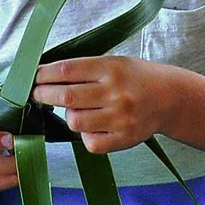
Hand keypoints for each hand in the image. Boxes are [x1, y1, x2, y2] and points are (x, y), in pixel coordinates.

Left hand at [31, 56, 183, 154]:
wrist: (170, 98)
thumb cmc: (136, 78)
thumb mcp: (114, 63)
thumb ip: (84, 69)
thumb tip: (44, 76)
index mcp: (111, 68)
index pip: (66, 71)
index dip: (43, 75)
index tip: (34, 77)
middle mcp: (115, 93)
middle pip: (65, 97)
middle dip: (44, 95)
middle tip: (39, 94)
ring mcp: (120, 118)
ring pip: (74, 121)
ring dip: (68, 115)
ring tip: (75, 110)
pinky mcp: (124, 139)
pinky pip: (90, 142)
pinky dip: (85, 135)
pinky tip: (93, 126)